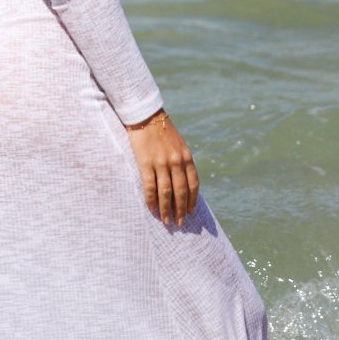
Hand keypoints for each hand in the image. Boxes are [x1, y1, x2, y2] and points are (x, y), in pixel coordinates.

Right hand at [125, 110, 199, 227]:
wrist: (145, 116)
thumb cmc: (162, 131)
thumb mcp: (178, 144)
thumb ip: (182, 161)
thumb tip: (183, 182)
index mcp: (186, 156)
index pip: (193, 183)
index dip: (193, 200)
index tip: (192, 212)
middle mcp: (176, 161)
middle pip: (181, 191)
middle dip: (181, 209)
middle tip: (180, 223)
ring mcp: (161, 163)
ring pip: (166, 192)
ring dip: (166, 209)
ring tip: (166, 220)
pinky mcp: (146, 164)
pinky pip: (150, 187)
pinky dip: (152, 200)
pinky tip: (152, 209)